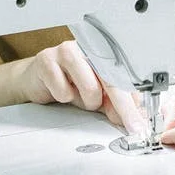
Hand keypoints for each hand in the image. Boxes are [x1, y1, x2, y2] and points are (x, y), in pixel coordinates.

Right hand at [19, 41, 141, 127]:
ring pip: (91, 88)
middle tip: (132, 126)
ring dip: (87, 102)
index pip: (125, 77)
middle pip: (113, 81)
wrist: (34, 78)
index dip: (135, 101)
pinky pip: (64, 92)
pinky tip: (59, 89)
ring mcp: (67, 51)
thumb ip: (113, 104)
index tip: (141, 121)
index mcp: (102, 52)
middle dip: (124, 109)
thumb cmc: (67, 82)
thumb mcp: (95, 95)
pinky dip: (64, 98)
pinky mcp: (47, 60)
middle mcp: (87, 48)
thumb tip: (132, 117)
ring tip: (78, 96)